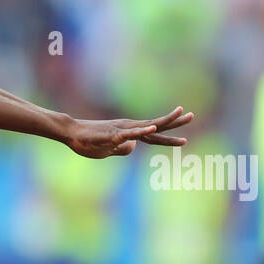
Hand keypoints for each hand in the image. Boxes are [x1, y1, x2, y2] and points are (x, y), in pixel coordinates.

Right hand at [66, 106, 192, 158]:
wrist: (71, 133)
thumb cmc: (87, 142)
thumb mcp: (108, 150)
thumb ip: (122, 149)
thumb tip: (133, 148)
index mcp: (129, 133)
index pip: (153, 135)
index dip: (169, 137)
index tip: (184, 139)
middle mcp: (129, 128)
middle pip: (156, 126)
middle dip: (175, 122)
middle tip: (192, 115)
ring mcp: (122, 130)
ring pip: (146, 125)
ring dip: (164, 120)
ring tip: (180, 113)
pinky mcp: (112, 134)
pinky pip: (129, 133)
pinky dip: (141, 130)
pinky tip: (152, 127)